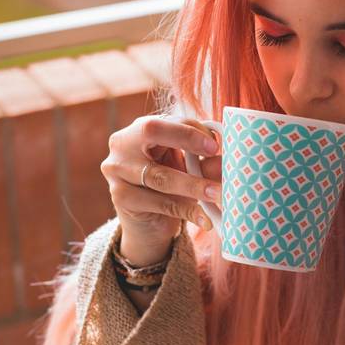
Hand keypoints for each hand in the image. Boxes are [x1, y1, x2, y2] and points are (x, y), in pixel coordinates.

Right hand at [100, 115, 222, 264]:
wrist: (147, 224)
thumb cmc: (169, 188)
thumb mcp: (187, 171)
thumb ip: (204, 164)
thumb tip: (227, 162)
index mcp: (141, 129)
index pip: (168, 120)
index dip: (193, 129)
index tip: (216, 145)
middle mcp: (124, 143)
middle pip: (152, 131)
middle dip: (185, 138)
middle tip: (214, 151)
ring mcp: (117, 169)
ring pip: (159, 175)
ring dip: (193, 185)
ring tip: (218, 193)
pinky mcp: (120, 196)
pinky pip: (158, 202)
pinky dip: (185, 211)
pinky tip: (204, 219)